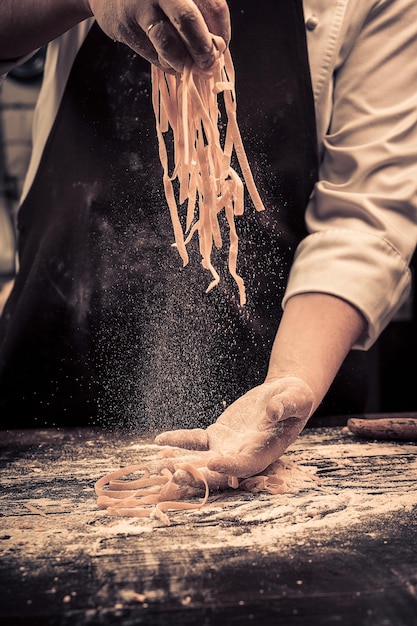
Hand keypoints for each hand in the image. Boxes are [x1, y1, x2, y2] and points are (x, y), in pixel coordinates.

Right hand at [86, 0, 229, 71]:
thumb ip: (199, 13)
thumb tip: (217, 47)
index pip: (212, 4)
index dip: (222, 30)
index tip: (222, 45)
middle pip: (188, 21)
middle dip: (203, 49)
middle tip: (209, 63)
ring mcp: (139, 8)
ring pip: (168, 44)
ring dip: (184, 62)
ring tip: (190, 66)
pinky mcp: (125, 28)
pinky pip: (153, 56)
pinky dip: (168, 64)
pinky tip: (171, 61)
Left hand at [155, 377, 313, 486]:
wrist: (284, 396)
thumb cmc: (296, 399)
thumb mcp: (297, 398)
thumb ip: (286, 406)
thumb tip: (274, 410)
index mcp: (264, 452)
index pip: (245, 464)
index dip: (229, 466)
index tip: (213, 462)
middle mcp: (243, 455)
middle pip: (218, 471)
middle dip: (197, 475)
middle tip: (175, 476)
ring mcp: (228, 446)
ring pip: (202, 459)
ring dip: (181, 463)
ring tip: (159, 464)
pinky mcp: (218, 435)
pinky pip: (196, 441)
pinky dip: (179, 441)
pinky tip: (160, 441)